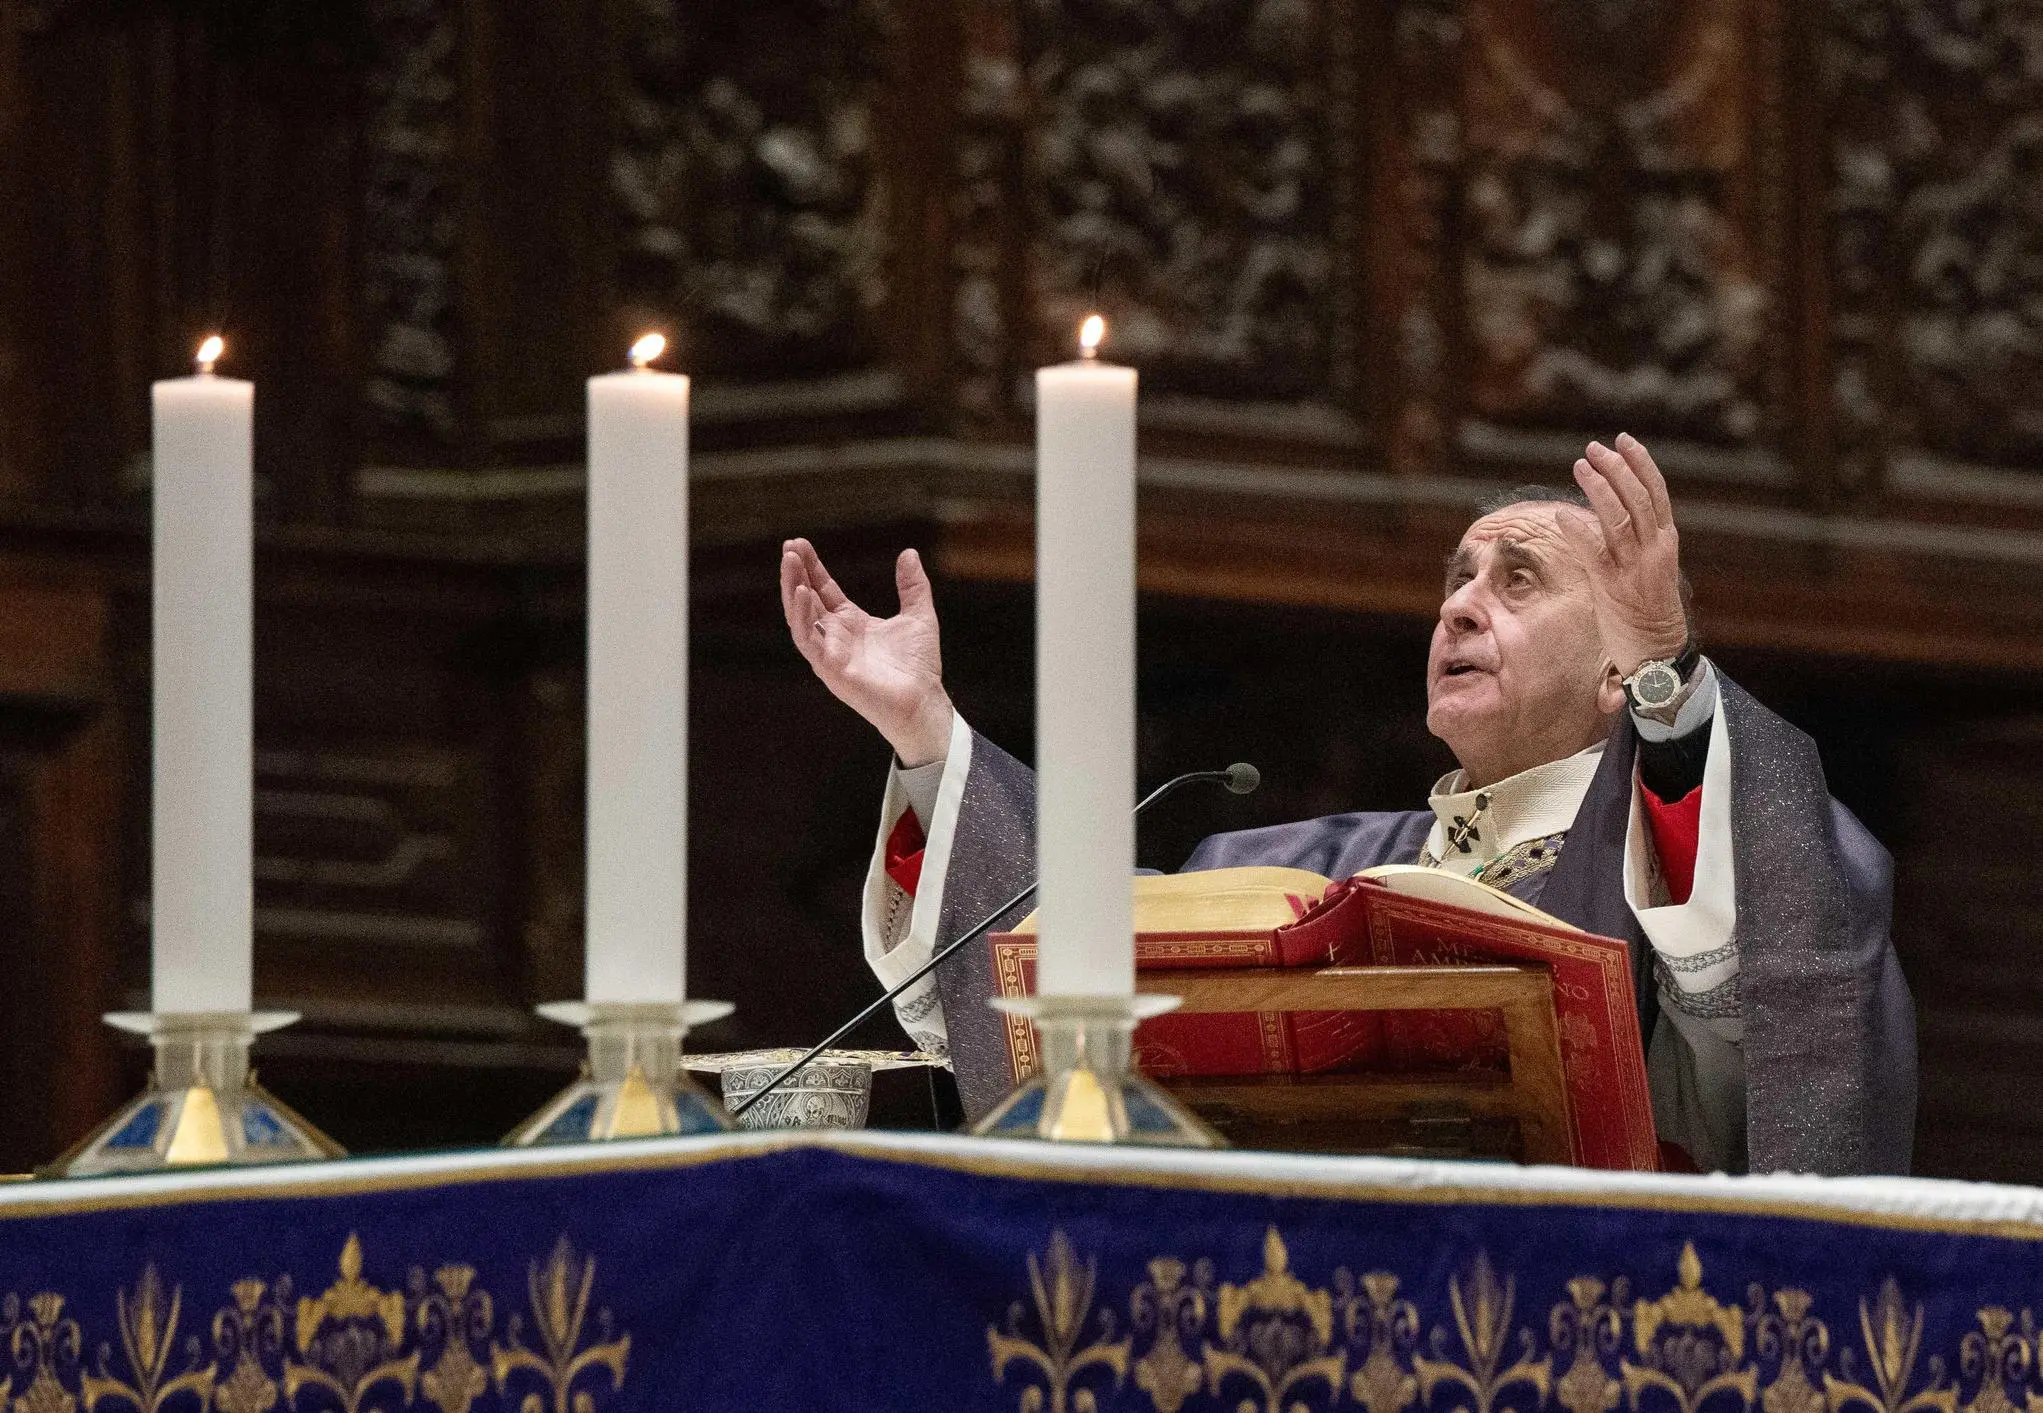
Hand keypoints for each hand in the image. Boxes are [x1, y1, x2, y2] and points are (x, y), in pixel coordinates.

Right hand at [780, 538, 953, 765]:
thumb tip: (909, 553)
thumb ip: (912, 586)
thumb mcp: (919, 615)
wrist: (925, 701)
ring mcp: (829, 653)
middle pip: (806, 600)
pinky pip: (808, 640)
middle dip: (795, 573)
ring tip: (789, 561)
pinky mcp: (830, 669)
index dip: (812, 567)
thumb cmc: (919, 666)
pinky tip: (802, 592)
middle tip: (789, 546)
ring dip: (791, 589)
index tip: (800, 543)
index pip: (823, 589)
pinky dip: (802, 616)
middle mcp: (835, 637)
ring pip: (799, 618)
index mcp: (851, 623)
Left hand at [1561, 434, 1689, 676]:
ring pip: (1620, 518)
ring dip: (1599, 489)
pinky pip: (1595, 552)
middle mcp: (1654, 550)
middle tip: (1593, 448)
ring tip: (1580, 466)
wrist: (1658, 653)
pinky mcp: (1613, 588)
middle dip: (1616, 469)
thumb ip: (1633, 541)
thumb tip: (1606, 514)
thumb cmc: (1648, 612)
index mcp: (1665, 543)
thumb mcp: (1648, 568)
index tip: (1623, 440)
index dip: (1641, 464)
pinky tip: (1562, 514)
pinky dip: (1579, 531)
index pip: (1657, 494)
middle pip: (1638, 498)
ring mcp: (1635, 568)